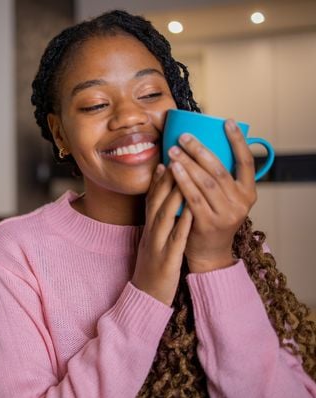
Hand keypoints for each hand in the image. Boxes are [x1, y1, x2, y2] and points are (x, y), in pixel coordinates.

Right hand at [132, 164, 192, 305]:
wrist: (145, 296)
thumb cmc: (153, 269)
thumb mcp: (152, 242)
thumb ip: (158, 224)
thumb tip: (167, 207)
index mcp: (148, 228)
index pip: (152, 199)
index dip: (157, 179)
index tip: (166, 159)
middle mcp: (151, 232)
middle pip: (157, 200)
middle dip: (166, 178)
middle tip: (176, 156)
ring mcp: (157, 244)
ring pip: (164, 214)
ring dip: (173, 193)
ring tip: (184, 172)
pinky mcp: (166, 259)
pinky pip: (176, 237)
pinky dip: (184, 221)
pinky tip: (193, 208)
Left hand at [167, 119, 256, 272]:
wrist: (209, 254)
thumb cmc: (212, 219)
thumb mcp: (225, 200)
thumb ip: (220, 179)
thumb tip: (202, 146)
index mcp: (248, 193)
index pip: (247, 161)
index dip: (237, 140)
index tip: (226, 122)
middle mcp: (241, 203)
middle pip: (219, 170)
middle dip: (200, 150)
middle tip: (184, 136)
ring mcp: (226, 214)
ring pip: (205, 183)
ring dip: (188, 164)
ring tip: (173, 150)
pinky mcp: (208, 224)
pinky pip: (193, 198)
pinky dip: (182, 182)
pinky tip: (172, 170)